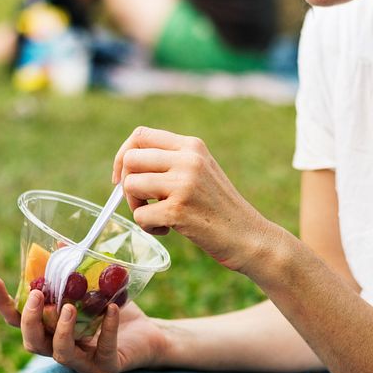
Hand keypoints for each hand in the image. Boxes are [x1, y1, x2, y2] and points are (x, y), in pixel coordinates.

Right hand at [0, 276, 167, 372]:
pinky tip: (112, 309)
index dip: (2, 303)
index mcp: (50, 329)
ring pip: (61, 353)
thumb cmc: (115, 311)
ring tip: (69, 307)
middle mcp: (60, 348)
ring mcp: (83, 361)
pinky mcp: (106, 366)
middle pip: (32, 342)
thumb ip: (74, 271)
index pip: (17, 321)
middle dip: (30, 319)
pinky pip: (103, 350)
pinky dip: (107, 329)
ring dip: (61, 330)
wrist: (150, 334)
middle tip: (38, 295)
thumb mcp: (94, 288)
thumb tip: (60, 243)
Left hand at [112, 126, 273, 272]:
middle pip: (131, 160)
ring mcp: (184, 184)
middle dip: (127, 185)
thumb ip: (171, 162)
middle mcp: (188, 159)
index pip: (140, 135)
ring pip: (131, 186)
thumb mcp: (200, 171)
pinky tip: (168, 230)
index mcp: (192, 145)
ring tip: (158, 218)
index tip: (123, 177)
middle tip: (142, 203)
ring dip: (137, 207)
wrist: (249, 236)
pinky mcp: (179, 211)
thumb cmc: (220, 208)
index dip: (123, 155)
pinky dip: (149, 227)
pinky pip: (140, 215)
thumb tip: (126, 166)